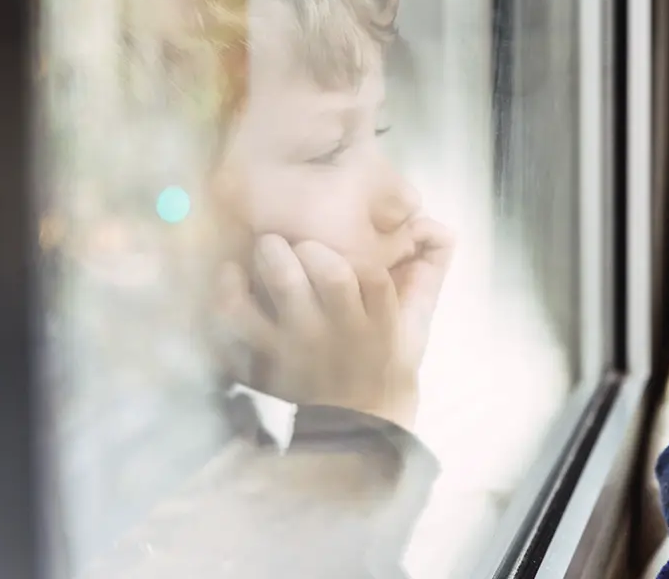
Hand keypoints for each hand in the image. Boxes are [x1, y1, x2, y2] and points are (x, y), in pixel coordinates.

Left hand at [215, 227, 451, 427]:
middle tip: (298, 243)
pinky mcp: (266, 357)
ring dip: (273, 257)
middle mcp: (343, 332)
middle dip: (312, 247)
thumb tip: (439, 229)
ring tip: (267, 247)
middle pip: (331, 274)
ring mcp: (302, 344)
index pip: (374, 277)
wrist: (351, 439)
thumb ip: (424, 286)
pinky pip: (239, 318)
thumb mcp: (414, 336)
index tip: (348, 249)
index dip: (360, 254)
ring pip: (286, 285)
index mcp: (381, 327)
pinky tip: (230, 275)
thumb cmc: (385, 380)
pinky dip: (229, 292)